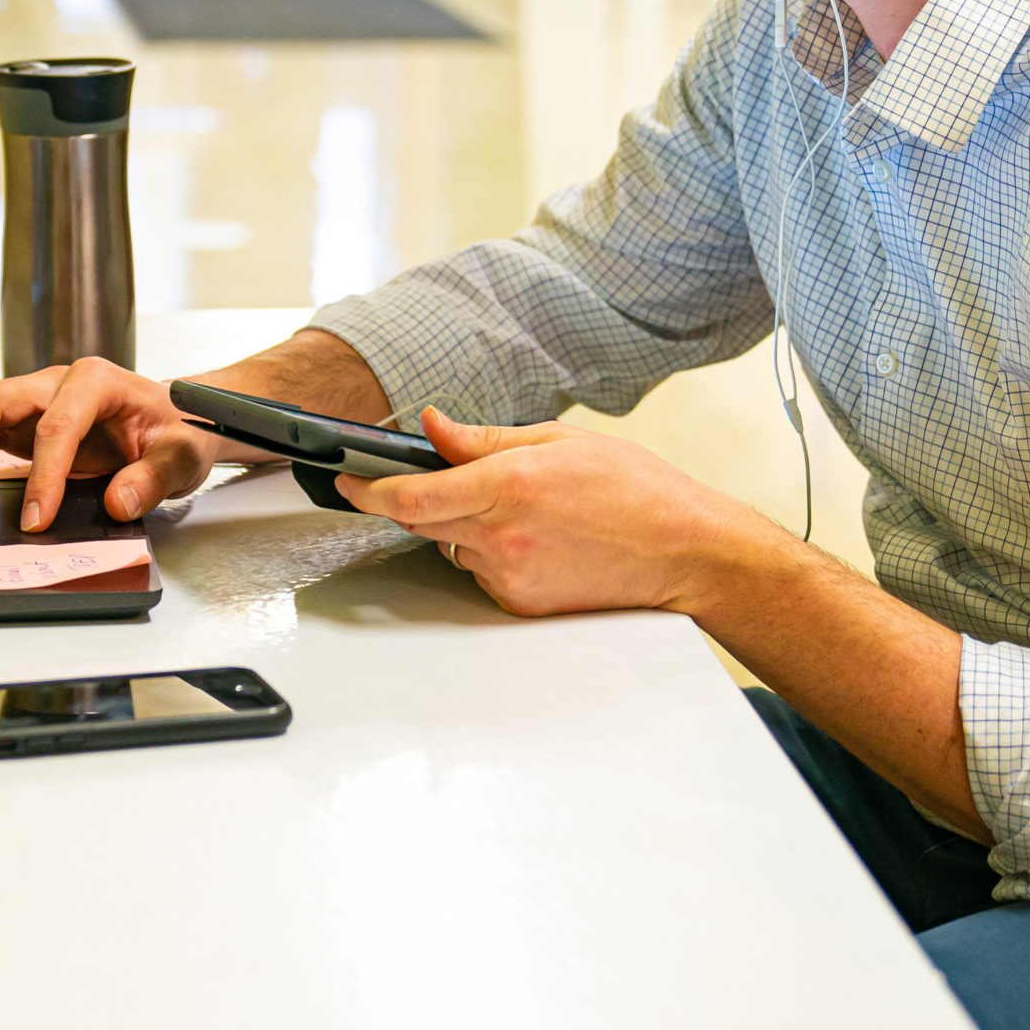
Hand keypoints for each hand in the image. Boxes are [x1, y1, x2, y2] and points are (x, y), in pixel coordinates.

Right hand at [0, 357, 218, 528]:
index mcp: (99, 381)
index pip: (58, 425)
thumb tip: (119, 503)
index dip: (43, 474)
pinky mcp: (24, 420)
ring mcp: (38, 398)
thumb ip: (153, 478)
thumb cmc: (179, 430)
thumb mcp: (182, 454)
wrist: (178, 420)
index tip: (35, 518)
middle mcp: (60, 382)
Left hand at [335, 408, 791, 616]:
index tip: (346, 477)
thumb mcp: (559, 440)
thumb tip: (432, 426)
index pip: (411, 495)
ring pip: (450, 546)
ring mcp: (509, 575)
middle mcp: (502, 536)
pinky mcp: (520, 603)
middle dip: (418, 499)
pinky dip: (488, 552)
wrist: (684, 551)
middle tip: (442, 479)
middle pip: (421, 521)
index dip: (367, 488)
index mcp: (510, 484)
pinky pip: (479, 572)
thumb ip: (485, 437)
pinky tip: (534, 537)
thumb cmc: (636, 489)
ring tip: (519, 507)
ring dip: (459, 525)